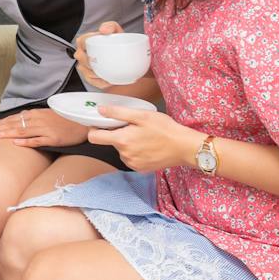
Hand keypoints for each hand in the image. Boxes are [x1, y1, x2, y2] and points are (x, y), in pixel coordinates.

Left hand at [0, 108, 86, 149]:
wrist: (83, 123)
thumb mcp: (46, 115)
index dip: (0, 123)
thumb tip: (19, 120)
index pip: (14, 118)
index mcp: (36, 114)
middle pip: (15, 124)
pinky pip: (37, 140)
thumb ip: (32, 118)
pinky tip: (16, 143)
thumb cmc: (64, 120)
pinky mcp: (53, 138)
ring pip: (22, 131)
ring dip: (7, 133)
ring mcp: (45, 129)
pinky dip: (26, 142)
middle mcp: (38, 120)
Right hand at [73, 21, 122, 90]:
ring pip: (86, 71)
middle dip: (91, 61)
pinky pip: (92, 81)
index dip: (87, 44)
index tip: (98, 47)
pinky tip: (108, 79)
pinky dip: (100, 81)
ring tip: (108, 72)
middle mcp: (84, 54)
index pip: (81, 41)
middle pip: (82, 58)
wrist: (129, 59)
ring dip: (96, 73)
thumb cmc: (119, 44)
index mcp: (87, 41)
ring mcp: (86, 67)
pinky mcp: (91, 78)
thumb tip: (104, 30)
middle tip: (104, 62)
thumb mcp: (116, 31)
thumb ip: (111, 26)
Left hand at [88, 106, 202, 173]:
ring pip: (122, 150)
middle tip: (134, 127)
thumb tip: (100, 111)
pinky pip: (131, 158)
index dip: (94, 129)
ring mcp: (132, 164)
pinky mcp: (141, 169)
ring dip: (128, 143)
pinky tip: (148, 146)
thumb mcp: (141, 115)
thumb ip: (118, 113)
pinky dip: (135, 152)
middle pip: (111, 142)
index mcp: (122, 140)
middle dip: (118, 134)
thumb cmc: (165, 129)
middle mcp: (124, 155)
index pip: (94, 138)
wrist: (184, 147)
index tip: (100, 123)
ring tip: (144, 136)